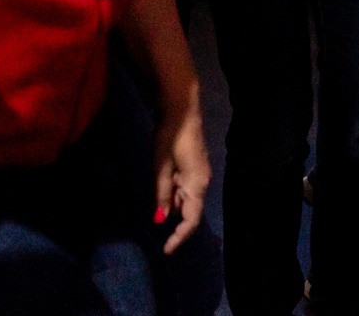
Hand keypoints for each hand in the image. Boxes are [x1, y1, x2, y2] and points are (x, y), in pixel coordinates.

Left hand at [152, 99, 211, 252]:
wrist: (181, 109)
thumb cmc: (170, 137)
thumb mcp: (160, 167)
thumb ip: (161, 194)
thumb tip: (160, 219)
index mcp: (197, 184)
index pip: (192, 219)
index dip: (180, 237)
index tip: (166, 250)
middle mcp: (202, 182)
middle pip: (191, 211)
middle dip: (176, 226)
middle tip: (159, 240)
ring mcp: (200, 174)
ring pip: (187, 200)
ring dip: (173, 209)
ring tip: (155, 213)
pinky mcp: (195, 167)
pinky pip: (186, 190)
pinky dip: (174, 197)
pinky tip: (163, 195)